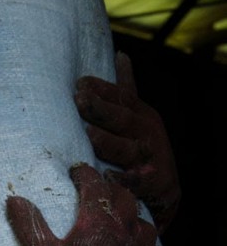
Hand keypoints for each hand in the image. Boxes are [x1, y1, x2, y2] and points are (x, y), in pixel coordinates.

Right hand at [6, 163, 166, 245]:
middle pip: (125, 198)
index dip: (85, 174)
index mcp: (98, 223)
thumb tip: (12, 199)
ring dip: (133, 217)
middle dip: (112, 189)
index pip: (95, 186)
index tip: (78, 170)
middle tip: (101, 188)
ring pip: (145, 224)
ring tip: (122, 219)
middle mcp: (126, 232)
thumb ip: (29, 224)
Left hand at [74, 51, 179, 233]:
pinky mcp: (154, 184)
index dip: (100, 90)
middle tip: (79, 100)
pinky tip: (108, 176)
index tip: (79, 84)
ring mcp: (151, 158)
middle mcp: (147, 133)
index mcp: (141, 114)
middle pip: (122, 119)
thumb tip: (121, 55)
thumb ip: (126, 89)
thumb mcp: (137, 116)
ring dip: (108, 141)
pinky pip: (137, 183)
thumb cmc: (142, 146)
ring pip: (128, 149)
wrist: (165, 191)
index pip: (120, 97)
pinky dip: (124, 180)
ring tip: (89, 134)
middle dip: (101, 109)